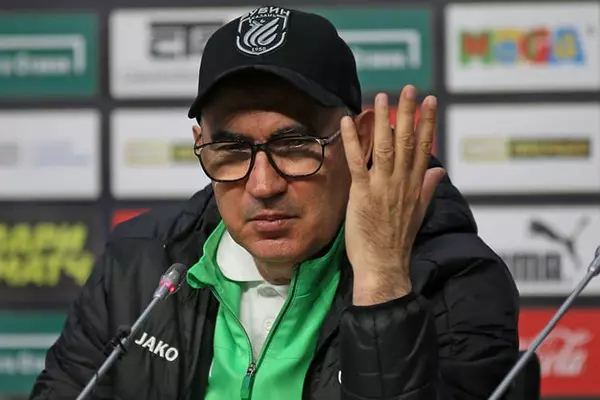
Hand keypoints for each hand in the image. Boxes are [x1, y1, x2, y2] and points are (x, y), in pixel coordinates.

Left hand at [340, 85, 445, 305]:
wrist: (384, 266)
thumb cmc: (397, 242)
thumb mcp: (419, 213)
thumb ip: (428, 188)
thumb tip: (440, 169)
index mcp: (415, 186)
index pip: (424, 148)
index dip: (427, 123)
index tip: (430, 101)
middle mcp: (402, 182)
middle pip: (407, 141)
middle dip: (408, 113)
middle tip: (409, 89)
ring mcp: (383, 187)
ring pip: (386, 147)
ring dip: (383, 121)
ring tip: (380, 98)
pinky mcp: (363, 194)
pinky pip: (357, 163)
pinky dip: (353, 141)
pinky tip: (349, 122)